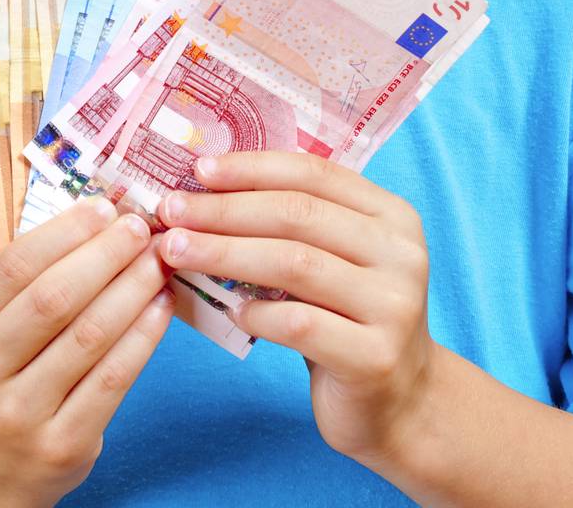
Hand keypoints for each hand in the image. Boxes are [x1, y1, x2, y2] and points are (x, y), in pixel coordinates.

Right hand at [0, 197, 175, 507]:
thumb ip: (20, 282)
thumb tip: (94, 222)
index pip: (13, 267)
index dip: (65, 232)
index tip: (104, 208)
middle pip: (54, 298)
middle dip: (105, 254)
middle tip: (140, 228)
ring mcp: (19, 415)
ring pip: (90, 336)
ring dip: (133, 289)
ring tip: (158, 261)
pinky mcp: (62, 446)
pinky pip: (113, 379)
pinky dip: (143, 336)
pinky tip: (159, 307)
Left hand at [154, 151, 438, 469]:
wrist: (400, 404)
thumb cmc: (348, 320)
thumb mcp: (335, 262)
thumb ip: (293, 227)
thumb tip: (205, 192)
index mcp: (391, 216)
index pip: (313, 174)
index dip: (252, 167)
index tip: (199, 170)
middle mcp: (401, 254)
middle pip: (298, 215)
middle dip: (225, 209)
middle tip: (171, 210)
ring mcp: (393, 306)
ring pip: (294, 264)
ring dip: (225, 253)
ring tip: (177, 250)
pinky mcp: (375, 358)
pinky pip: (300, 325)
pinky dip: (256, 313)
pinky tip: (228, 311)